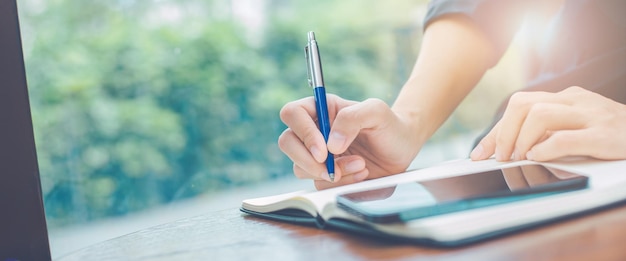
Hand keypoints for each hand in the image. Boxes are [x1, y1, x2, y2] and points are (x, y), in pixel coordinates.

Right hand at [278, 94, 421, 189]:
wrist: (402, 148)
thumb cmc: (389, 125)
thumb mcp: (377, 112)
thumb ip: (353, 118)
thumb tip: (331, 144)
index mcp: (321, 109)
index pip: (292, 114)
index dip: (303, 133)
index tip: (324, 150)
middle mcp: (314, 130)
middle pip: (288, 143)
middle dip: (308, 160)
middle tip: (332, 169)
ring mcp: (317, 154)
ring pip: (301, 168)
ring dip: (330, 173)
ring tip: (360, 165)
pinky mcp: (325, 173)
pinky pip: (319, 184)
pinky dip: (341, 183)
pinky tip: (361, 173)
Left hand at [471, 86, 625, 161]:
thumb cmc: (611, 137)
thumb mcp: (577, 129)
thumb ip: (548, 134)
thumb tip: (508, 150)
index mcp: (565, 98)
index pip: (519, 106)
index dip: (495, 131)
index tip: (479, 153)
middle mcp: (575, 101)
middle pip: (523, 104)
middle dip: (503, 132)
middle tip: (499, 157)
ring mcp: (591, 115)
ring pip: (539, 115)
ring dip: (521, 140)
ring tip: (520, 157)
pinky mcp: (604, 134)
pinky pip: (566, 137)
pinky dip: (546, 148)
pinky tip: (538, 157)